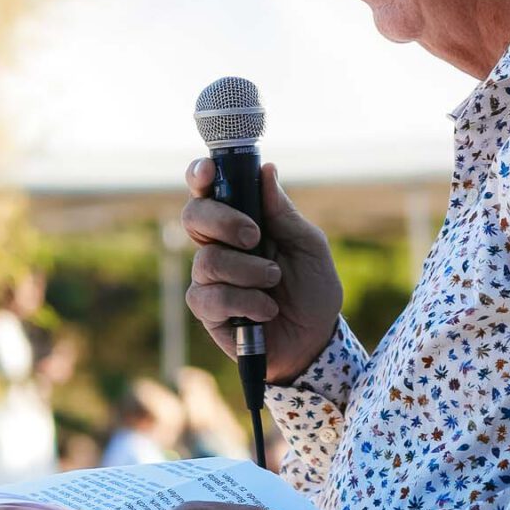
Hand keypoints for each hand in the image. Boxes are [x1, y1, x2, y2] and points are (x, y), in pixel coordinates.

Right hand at [182, 159, 342, 383]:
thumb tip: (266, 170)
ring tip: (274, 282)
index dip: (200, 175)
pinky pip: (211, 297)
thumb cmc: (312, 287)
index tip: (208, 171)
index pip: (209, 190)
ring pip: (207, 261)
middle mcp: (219, 244)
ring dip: (248, 271)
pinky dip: (245, 302)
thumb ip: (283, 212)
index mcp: (241, 220)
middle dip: (224, 222)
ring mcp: (209, 277)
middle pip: (194, 216)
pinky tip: (266, 311)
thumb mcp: (308, 245)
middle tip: (255, 237)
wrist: (315, 339)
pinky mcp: (207, 310)